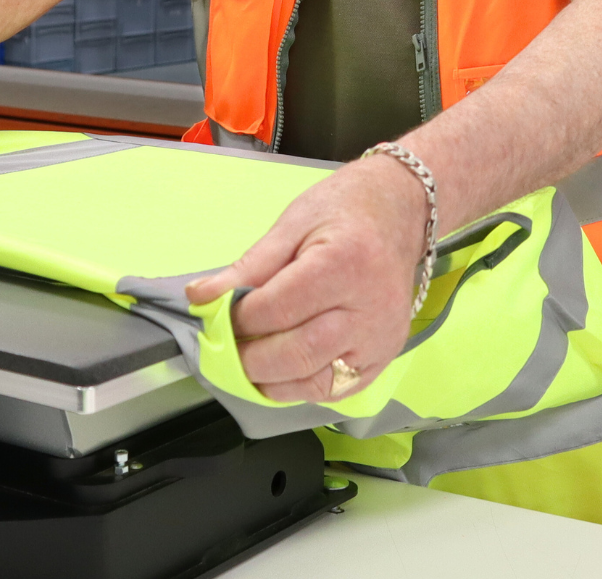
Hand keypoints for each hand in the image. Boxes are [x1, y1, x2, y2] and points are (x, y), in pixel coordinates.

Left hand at [184, 154, 429, 402]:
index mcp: (344, 264)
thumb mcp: (291, 223)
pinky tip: (280, 372)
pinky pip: (337, 390)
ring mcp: (382, 338)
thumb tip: (200, 296)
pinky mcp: (386, 357)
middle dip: (249, 358)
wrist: (401, 211)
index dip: (238, 319)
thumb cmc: (345, 210)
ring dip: (271, 381)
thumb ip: (248, 266)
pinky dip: (301, 387)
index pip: (277, 309)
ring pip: (317, 381)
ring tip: (245, 364)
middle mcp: (370, 308)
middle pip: (297, 353)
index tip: (215, 316)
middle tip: (223, 348)